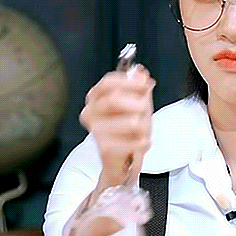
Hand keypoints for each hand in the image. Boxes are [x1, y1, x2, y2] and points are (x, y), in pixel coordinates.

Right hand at [79, 65, 155, 187]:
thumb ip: (140, 88)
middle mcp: (90, 113)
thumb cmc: (127, 131)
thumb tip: (141, 73)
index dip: (129, 81)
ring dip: (145, 126)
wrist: (122, 161)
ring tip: (142, 131)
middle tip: (145, 110)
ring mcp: (96, 131)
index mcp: (95, 98)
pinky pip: (134, 140)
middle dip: (139, 104)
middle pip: (116, 100)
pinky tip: (140, 142)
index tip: (144, 82)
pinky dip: (144, 142)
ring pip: (131, 122)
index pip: (108, 83)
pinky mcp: (105, 148)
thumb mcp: (137, 104)